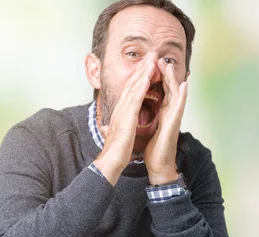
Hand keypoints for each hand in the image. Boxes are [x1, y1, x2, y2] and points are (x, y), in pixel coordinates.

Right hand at [93, 54, 156, 184]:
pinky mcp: (127, 115)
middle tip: (151, 55)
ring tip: (152, 59)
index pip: (130, 89)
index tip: (146, 65)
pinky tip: (148, 75)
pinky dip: (141, 85)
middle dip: (141, 68)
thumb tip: (106, 127)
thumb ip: (114, 126)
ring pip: (134, 86)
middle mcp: (121, 107)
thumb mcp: (117, 133)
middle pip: (132, 83)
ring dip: (143, 71)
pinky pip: (136, 97)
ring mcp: (123, 110)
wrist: (111, 160)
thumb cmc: (116, 149)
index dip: (138, 76)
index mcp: (121, 111)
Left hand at [144, 58, 187, 184]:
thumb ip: (145, 117)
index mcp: (162, 111)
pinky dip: (182, 95)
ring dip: (173, 78)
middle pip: (169, 87)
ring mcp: (174, 117)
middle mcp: (170, 112)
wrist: (158, 165)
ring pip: (176, 93)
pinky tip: (184, 85)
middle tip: (160, 57)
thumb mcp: (146, 127)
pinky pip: (179, 107)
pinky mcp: (174, 124)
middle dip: (165, 72)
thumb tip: (137, 111)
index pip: (161, 89)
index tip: (152, 63)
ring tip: (170, 64)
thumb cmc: (153, 148)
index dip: (157, 76)